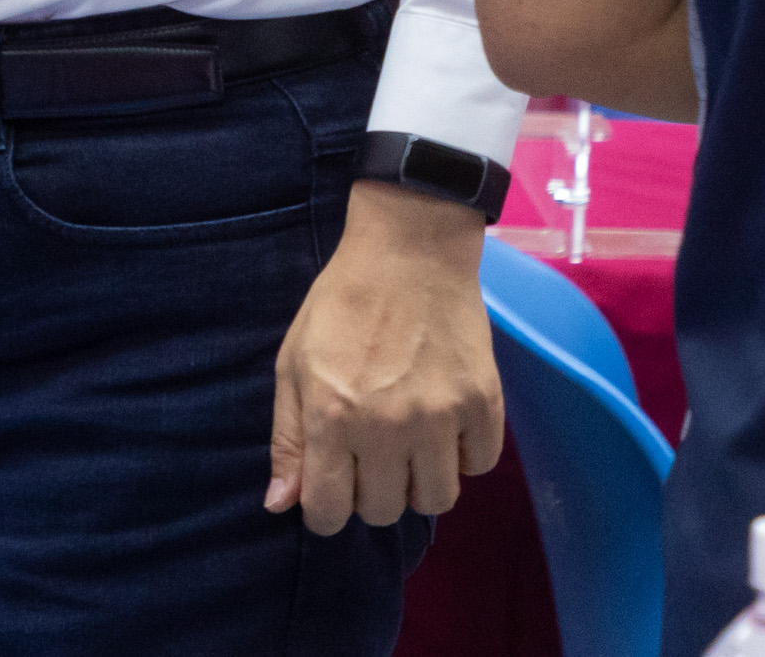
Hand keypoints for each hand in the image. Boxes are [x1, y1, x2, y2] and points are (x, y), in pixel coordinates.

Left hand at [266, 179, 504, 532]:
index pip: (329, 511)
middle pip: (384, 512)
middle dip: (372, 493)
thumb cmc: (341, 304)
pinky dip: (464, 455)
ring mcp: (441, 417)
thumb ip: (288, 437)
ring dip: (419, 482)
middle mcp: (386, 427)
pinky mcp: (484, 404)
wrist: (410, 252)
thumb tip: (280, 504)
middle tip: (372, 456)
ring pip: (436, 500)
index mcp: (332, 416)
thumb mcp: (293, 363)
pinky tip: (448, 424)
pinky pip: (479, 467)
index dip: (325, 511)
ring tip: (411, 445)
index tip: (332, 491)